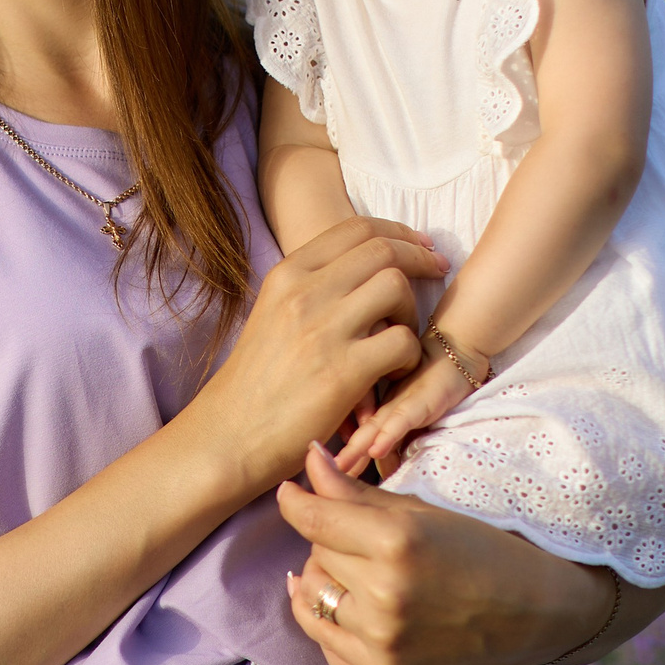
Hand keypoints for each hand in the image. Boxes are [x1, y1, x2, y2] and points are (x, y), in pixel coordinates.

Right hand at [191, 217, 442, 487]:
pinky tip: (393, 373)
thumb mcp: (271, 315)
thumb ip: (309, 289)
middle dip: (419, 259)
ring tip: (401, 335)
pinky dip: (409, 356)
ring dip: (412, 310)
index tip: (418, 246)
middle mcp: (303, 293)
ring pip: (396, 288)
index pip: (355, 228)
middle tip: (436, 274)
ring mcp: (323, 330)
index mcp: (286, 275)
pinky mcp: (343, 372)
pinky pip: (402, 341)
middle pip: (383, 251)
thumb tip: (358, 270)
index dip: (397, 232)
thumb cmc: (254, 383)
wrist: (228, 435)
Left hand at [276, 444, 615, 664]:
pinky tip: (325, 590)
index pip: (314, 517)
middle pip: (315, 549)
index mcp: (398, 540)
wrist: (533, 612)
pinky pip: (319, 629)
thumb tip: (308, 457)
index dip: (294, 499)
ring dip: (324, 570)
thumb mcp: (422, 511)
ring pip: (314, 587)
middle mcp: (385, 590)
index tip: (290, 489)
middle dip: (327, 533)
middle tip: (356, 530)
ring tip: (354, 562)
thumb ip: (356, 491)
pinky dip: (315, 606)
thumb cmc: (482, 549)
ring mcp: (382, 634)